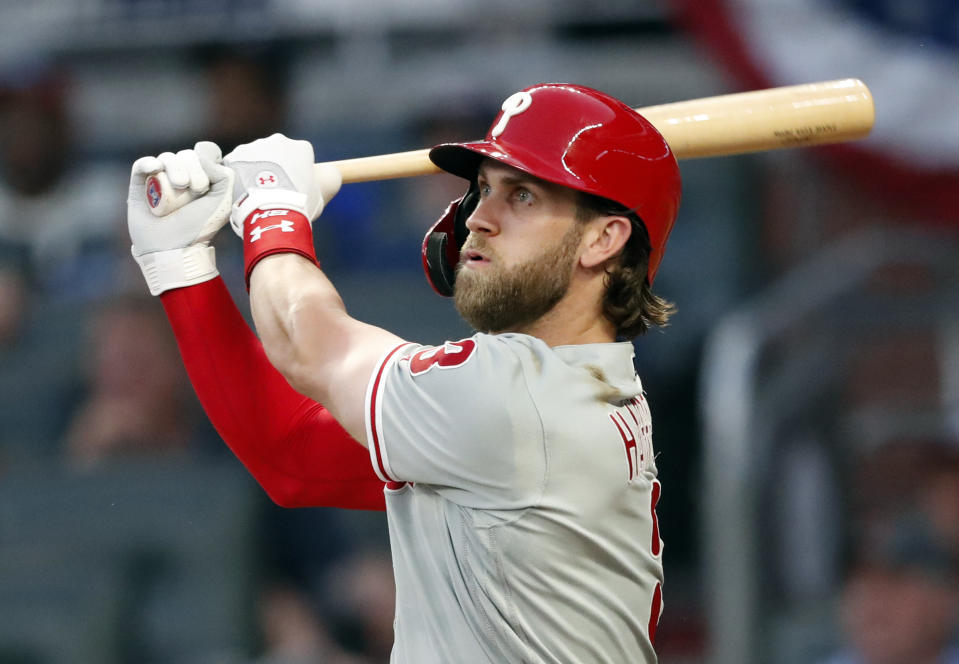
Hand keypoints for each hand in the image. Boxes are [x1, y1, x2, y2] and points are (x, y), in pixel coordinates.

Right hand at [127, 141, 234, 294]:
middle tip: (196, 190)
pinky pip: (142, 164)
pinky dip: (149, 163)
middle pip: (187, 155)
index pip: (204, 151)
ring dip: (175, 168)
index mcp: (202, 177)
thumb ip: (224, 175)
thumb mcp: (222, 202)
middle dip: (194, 169)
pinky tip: (154, 169)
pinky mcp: (140, 183)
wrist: (173, 248)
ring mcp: (160, 178)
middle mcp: (181, 174)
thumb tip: (201, 154)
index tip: (209, 181)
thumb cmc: (199, 227)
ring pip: (167, 158)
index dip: (207, 159)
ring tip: (179, 186)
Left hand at [222, 134, 341, 286]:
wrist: (268, 211)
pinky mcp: (233, 157)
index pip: (302, 156)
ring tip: (259, 195)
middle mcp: (276, 141)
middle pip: (277, 154)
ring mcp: (253, 147)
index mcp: (300, 147)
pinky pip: (238, 167)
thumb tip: (331, 171)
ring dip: (258, 172)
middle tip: (277, 192)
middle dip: (277, 169)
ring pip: (256, 160)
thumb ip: (331, 177)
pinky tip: (245, 193)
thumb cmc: (299, 203)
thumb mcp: (325, 191)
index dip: (300, 173)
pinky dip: (241, 177)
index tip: (296, 188)